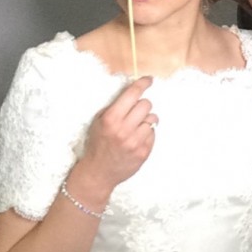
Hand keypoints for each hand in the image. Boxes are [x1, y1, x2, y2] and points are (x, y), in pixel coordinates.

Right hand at [79, 76, 157, 190]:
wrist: (98, 172)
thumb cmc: (98, 143)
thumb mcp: (99, 121)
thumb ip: (115, 106)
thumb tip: (133, 90)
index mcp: (111, 119)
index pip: (132, 94)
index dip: (143, 83)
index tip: (149, 79)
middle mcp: (124, 130)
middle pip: (146, 104)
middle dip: (142, 105)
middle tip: (135, 111)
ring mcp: (135, 142)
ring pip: (153, 119)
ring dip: (146, 120)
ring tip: (136, 127)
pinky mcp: (144, 152)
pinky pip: (153, 134)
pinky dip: (147, 134)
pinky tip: (137, 139)